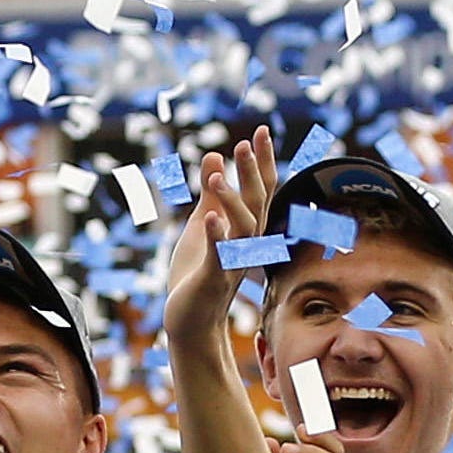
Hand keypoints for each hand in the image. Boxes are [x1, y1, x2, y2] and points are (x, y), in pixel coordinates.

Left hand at [161, 128, 276, 362]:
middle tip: (246, 143)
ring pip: (243, 229)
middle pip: (257, 204)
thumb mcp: (202, 225)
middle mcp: (245, 244)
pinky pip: (219, 256)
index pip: (260, 190)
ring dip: (232, 202)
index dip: (261, 161)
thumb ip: (210, 194)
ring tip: (217, 177)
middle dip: (253, 174)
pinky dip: (217, 236)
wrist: (190, 321)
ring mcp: (231, 262)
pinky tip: (210, 217)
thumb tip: (214, 155)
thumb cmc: (197, 273)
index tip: (259, 131)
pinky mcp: (212, 279)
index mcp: (243, 229)